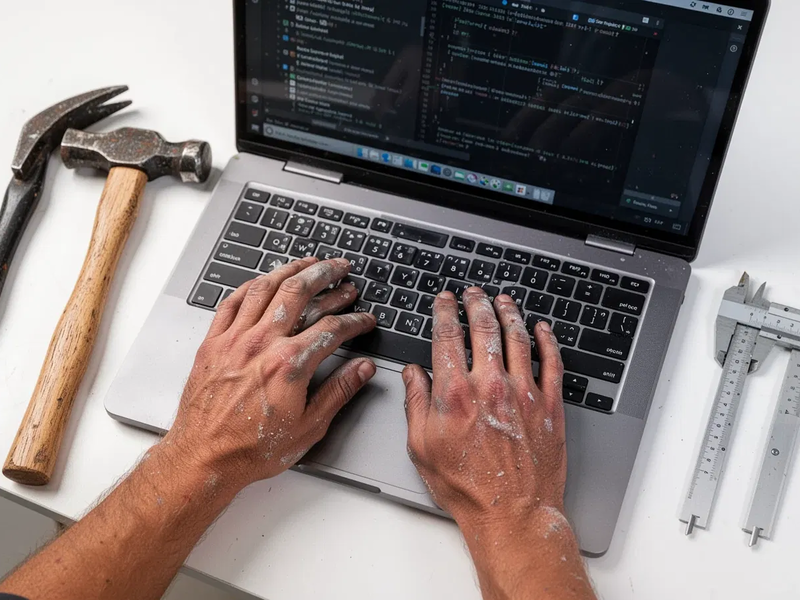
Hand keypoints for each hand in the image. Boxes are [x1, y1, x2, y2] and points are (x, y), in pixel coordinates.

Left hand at [164, 257, 376, 490]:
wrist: (203, 458)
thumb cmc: (251, 449)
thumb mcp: (308, 427)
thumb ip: (339, 392)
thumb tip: (362, 369)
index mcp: (288, 365)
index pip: (332, 328)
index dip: (354, 320)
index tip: (364, 319)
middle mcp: (261, 344)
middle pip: (299, 293)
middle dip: (326, 275)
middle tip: (342, 269)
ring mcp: (234, 339)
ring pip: (265, 288)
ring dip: (291, 270)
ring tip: (309, 262)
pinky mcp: (213, 342)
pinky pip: (232, 301)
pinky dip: (251, 285)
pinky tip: (264, 280)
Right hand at [402, 288, 566, 531]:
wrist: (512, 514)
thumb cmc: (466, 487)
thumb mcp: (422, 447)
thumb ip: (416, 403)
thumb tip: (412, 374)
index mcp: (455, 393)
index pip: (448, 336)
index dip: (445, 311)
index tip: (445, 300)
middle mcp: (490, 386)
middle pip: (484, 328)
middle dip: (477, 303)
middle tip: (474, 292)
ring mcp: (524, 393)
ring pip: (518, 338)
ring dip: (509, 313)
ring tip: (503, 300)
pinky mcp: (550, 405)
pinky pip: (552, 362)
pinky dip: (547, 340)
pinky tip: (542, 329)